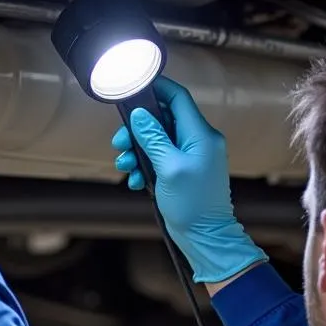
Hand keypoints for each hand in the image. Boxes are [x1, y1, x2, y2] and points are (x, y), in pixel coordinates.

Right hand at [111, 77, 266, 283]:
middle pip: (163, 120)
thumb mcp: (168, 168)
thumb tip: (140, 115)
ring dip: (137, 151)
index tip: (136, 87)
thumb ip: (154, 138)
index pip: (178, 98)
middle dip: (137, 130)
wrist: (205, 237)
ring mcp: (191, 157)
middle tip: (120, 143)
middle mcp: (198, 142)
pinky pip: (159, 159)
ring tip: (125, 166)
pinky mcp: (183, 171)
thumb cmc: (193, 205)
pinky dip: (144, 166)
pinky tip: (135, 180)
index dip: (157, 88)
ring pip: (157, 141)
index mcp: (201, 135)